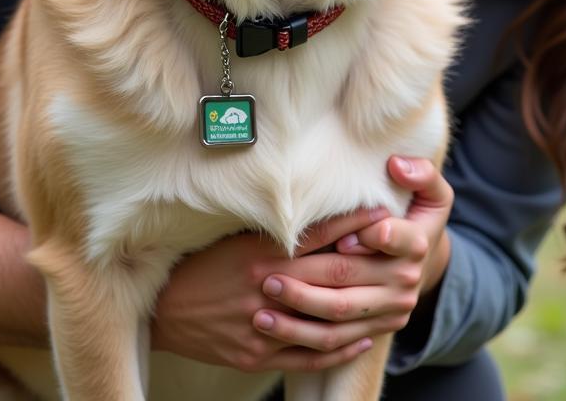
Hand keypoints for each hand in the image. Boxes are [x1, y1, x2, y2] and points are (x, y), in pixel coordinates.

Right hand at [151, 208, 387, 372]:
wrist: (162, 307)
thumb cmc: (200, 263)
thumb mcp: (237, 236)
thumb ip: (275, 230)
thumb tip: (314, 211)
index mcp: (262, 253)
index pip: (321, 234)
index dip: (356, 224)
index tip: (385, 213)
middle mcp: (267, 287)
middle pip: (333, 276)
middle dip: (371, 265)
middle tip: (403, 255)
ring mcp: (264, 326)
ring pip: (328, 322)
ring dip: (365, 312)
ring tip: (394, 301)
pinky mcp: (258, 355)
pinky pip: (308, 356)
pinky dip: (339, 349)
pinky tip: (362, 339)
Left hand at [251, 157, 453, 354]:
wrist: (423, 258)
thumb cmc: (417, 213)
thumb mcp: (431, 191)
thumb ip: (422, 173)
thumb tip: (396, 165)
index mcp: (415, 243)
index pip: (386, 238)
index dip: (360, 236)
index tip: (335, 238)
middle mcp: (405, 281)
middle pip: (349, 279)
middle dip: (307, 279)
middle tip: (268, 276)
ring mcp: (390, 310)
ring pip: (338, 317)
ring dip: (298, 312)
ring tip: (264, 301)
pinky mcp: (377, 329)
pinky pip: (337, 341)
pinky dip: (304, 336)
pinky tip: (273, 328)